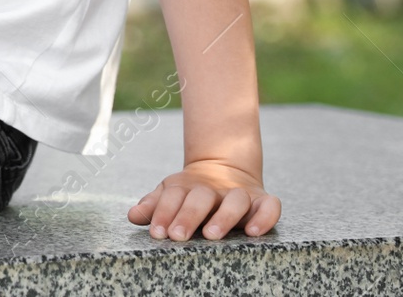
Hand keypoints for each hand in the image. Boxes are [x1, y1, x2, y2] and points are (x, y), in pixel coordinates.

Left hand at [127, 160, 280, 240]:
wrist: (225, 166)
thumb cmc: (191, 191)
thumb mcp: (171, 193)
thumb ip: (153, 205)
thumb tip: (133, 215)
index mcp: (187, 185)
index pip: (173, 195)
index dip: (164, 213)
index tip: (157, 232)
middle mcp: (213, 188)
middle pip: (201, 198)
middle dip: (188, 216)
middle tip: (177, 236)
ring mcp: (239, 193)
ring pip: (235, 200)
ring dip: (223, 217)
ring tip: (211, 235)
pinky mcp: (262, 200)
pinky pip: (270, 206)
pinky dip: (265, 217)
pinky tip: (253, 232)